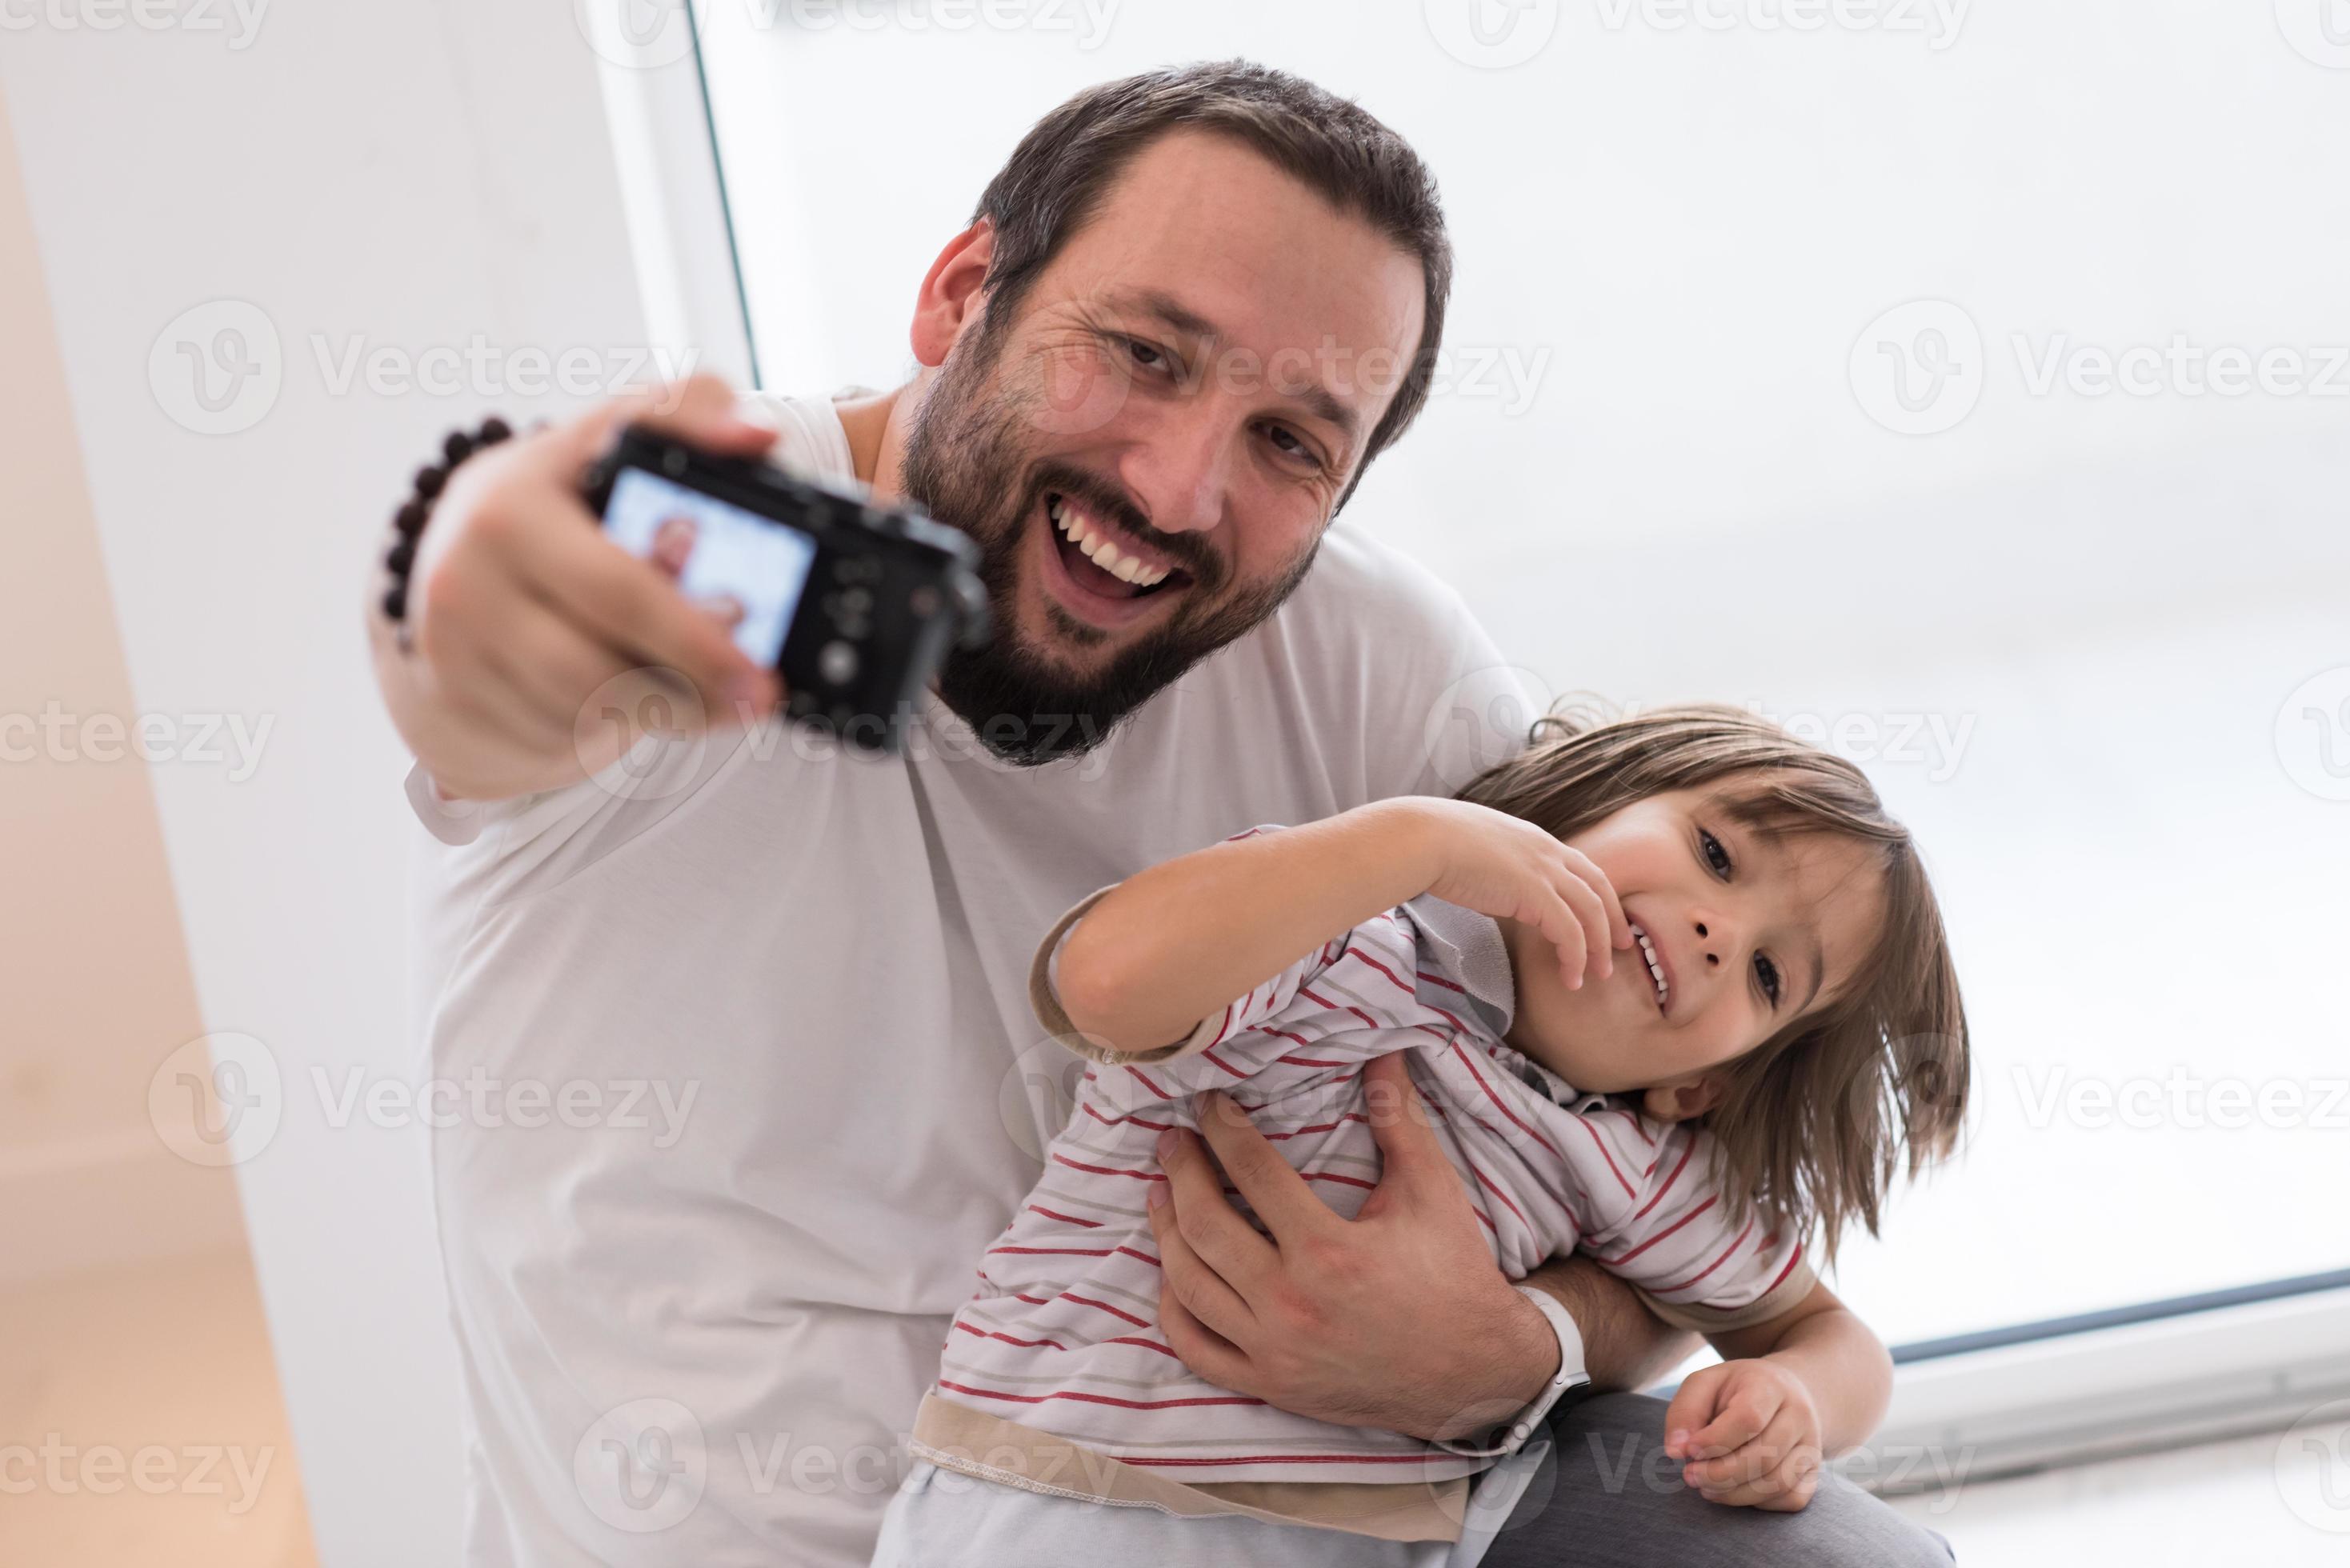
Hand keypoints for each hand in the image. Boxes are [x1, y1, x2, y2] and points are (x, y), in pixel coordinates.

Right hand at [368, 375, 784, 800]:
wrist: (453, 560)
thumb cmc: (558, 498)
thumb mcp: (610, 436)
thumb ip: (688, 416)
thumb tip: (756, 435)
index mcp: (513, 502)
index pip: (619, 587)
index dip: (694, 636)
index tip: (759, 667)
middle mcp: (467, 574)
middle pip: (599, 668)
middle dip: (692, 690)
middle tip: (757, 698)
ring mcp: (453, 643)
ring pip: (579, 709)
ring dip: (659, 712)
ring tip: (713, 697)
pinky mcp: (452, 696)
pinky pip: (552, 732)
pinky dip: (606, 725)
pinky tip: (636, 697)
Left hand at [1143, 1054, 1557, 1439]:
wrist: (1476, 1375)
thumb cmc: (1454, 1276)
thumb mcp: (1432, 1192)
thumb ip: (1399, 1119)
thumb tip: (1383, 1053)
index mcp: (1330, 1251)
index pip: (1253, 1173)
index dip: (1223, 1129)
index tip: (1208, 1104)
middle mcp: (1292, 1305)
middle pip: (1206, 1227)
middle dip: (1180, 1173)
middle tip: (1171, 1140)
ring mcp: (1274, 1351)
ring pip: (1190, 1286)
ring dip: (1165, 1232)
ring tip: (1159, 1193)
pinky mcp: (1269, 1384)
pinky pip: (1196, 1349)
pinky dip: (1173, 1309)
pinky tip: (1172, 1273)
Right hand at [1392, 798, 1629, 989]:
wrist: (1424, 837)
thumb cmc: (1435, 842)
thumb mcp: (1476, 847)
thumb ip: (1494, 863)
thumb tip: (1488, 883)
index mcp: (1535, 839)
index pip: (1582, 867)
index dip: (1598, 894)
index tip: (1605, 919)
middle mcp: (1548, 851)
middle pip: (1598, 888)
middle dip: (1613, 920)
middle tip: (1621, 948)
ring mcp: (1545, 871)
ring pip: (1591, 913)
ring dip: (1599, 947)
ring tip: (1599, 974)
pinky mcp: (1535, 893)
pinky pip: (1570, 932)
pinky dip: (1576, 957)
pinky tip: (1571, 978)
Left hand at [1663, 1357, 1823, 1510]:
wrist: (1785, 1393)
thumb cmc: (1735, 1390)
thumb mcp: (1705, 1384)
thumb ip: (1685, 1412)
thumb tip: (1676, 1450)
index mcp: (1770, 1385)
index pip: (1749, 1418)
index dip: (1715, 1441)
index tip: (1688, 1451)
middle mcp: (1799, 1415)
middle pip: (1764, 1456)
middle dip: (1719, 1474)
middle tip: (1689, 1476)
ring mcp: (1812, 1446)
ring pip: (1777, 1483)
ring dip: (1735, 1493)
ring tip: (1705, 1487)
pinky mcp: (1814, 1472)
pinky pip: (1791, 1499)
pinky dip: (1759, 1503)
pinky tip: (1735, 1491)